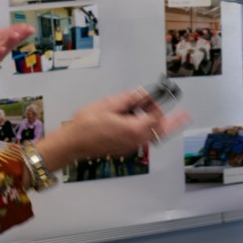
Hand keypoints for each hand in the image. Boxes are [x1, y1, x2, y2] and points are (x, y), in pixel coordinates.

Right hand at [36, 88, 191, 170]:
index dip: (160, 105)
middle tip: (171, 109)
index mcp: (134, 129)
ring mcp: (130, 147)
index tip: (163, 97)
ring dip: (155, 124)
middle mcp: (135, 141)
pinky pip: (142, 138)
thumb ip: (130, 98)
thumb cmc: (86, 124)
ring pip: (152, 136)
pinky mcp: (124, 148)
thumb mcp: (109, 103)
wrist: (72, 143)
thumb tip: (143, 93)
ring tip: (152, 111)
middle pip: (160, 131)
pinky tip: (136, 118)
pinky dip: (145, 129)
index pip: (158, 118)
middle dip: (167, 120)